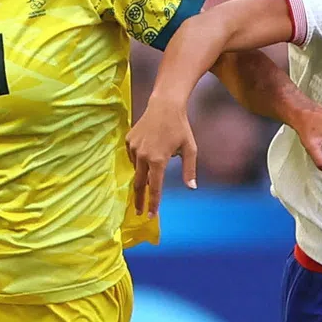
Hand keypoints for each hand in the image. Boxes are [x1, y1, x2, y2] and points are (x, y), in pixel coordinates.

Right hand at [125, 97, 196, 216]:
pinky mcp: (128, 141)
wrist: (165, 105)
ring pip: (137, 169)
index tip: (150, 216)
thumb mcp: (190, 149)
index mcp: (158, 160)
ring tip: (156, 161)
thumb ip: (189, 170)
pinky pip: (133, 157)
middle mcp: (143, 156)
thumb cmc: (180, 127)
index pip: (154, 188)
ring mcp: (133, 148)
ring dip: (144, 173)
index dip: (153, 203)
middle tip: (139, 211)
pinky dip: (140, 159)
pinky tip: (149, 149)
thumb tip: (192, 188)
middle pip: (138, 184)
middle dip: (139, 200)